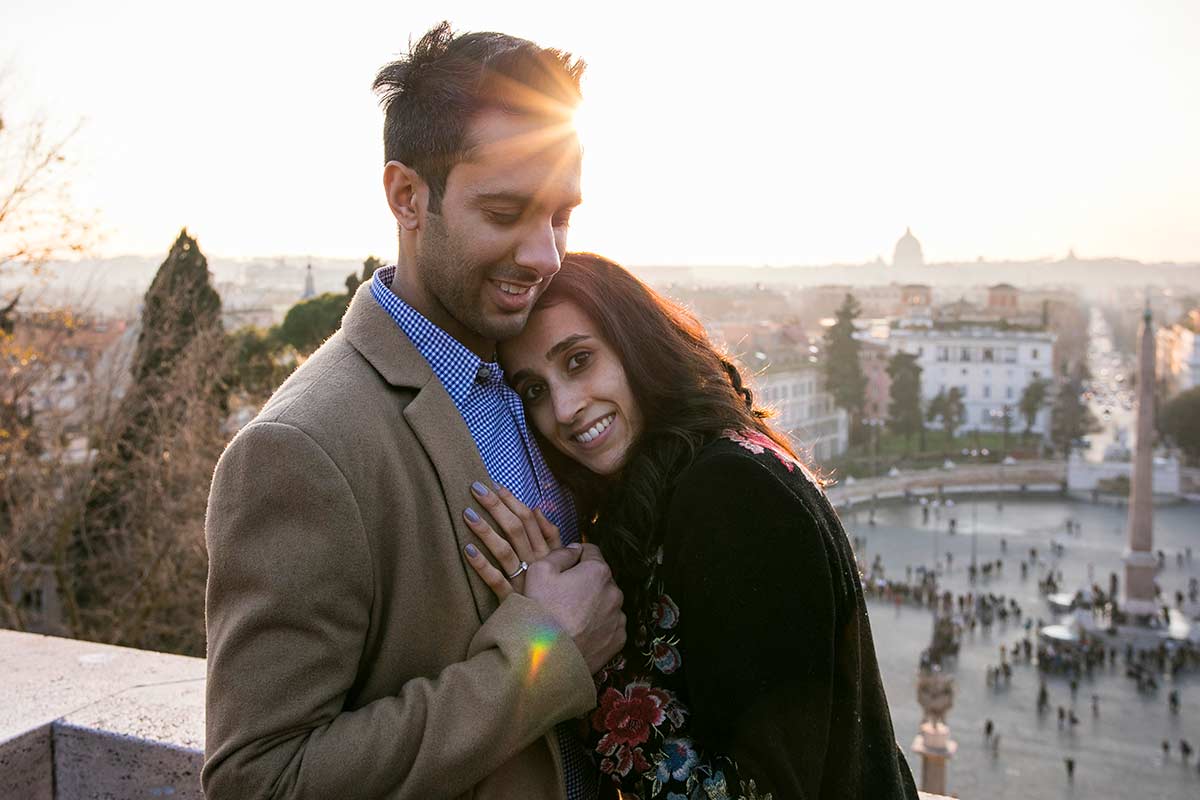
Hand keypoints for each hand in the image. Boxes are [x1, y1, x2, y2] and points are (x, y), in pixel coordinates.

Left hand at [462, 481, 562, 595]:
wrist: (559, 631)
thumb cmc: (557, 593)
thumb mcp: (561, 562)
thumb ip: (551, 535)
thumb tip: (538, 508)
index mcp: (547, 552)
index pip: (529, 519)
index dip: (513, 501)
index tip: (496, 485)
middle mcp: (536, 563)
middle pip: (516, 529)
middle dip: (496, 506)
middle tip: (475, 487)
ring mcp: (524, 582)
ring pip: (505, 551)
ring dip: (486, 531)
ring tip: (467, 513)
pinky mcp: (512, 601)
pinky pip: (496, 581)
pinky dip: (482, 566)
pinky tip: (467, 550)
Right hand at [525, 544, 625, 673]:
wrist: (546, 658)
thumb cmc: (541, 611)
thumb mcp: (540, 570)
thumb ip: (561, 553)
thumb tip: (575, 549)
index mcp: (598, 572)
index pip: (592, 552)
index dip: (576, 557)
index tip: (564, 569)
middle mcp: (615, 592)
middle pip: (601, 578)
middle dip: (586, 582)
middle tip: (563, 597)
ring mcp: (618, 618)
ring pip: (607, 602)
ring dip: (594, 604)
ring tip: (571, 618)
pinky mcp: (618, 640)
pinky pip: (610, 625)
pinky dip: (598, 626)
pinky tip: (580, 632)